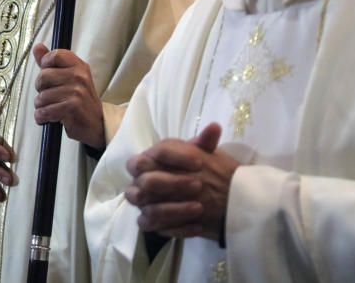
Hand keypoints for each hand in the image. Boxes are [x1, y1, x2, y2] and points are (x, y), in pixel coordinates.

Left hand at [32, 44, 104, 149]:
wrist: (96, 124)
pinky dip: (42, 117)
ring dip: (41, 106)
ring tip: (52, 108)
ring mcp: (76, 92)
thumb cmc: (80, 101)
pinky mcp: (71, 108)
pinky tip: (50, 118)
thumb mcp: (69, 77)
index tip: (48, 75)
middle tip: (50, 95)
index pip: (55, 55)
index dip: (45, 65)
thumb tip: (37, 47)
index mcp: (79, 66)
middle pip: (43, 76)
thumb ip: (52, 62)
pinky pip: (44, 111)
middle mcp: (79, 77)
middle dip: (41, 89)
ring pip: (41, 97)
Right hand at [124, 123, 237, 241]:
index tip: (199, 163)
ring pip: (149, 208)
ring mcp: (142, 202)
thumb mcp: (200, 154)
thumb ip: (205, 142)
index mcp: (148, 159)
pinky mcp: (148, 222)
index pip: (155, 153)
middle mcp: (139, 181)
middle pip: (147, 182)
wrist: (197, 192)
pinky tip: (197, 226)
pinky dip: (176, 227)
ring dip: (175, 209)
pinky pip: (154, 227)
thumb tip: (215, 127)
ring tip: (200, 208)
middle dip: (172, 184)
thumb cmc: (194, 169)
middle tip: (198, 185)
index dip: (176, 157)